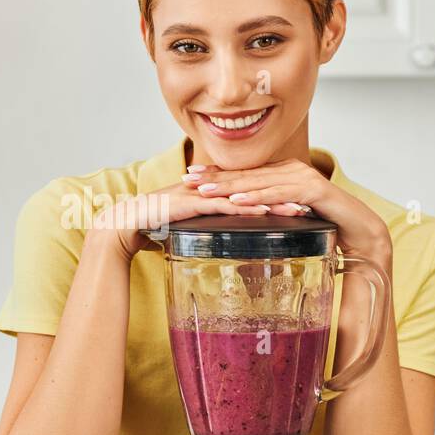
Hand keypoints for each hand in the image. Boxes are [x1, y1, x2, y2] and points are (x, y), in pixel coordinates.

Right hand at [89, 180, 292, 261]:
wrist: (123, 224)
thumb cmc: (151, 227)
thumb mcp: (187, 228)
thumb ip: (204, 231)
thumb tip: (217, 245)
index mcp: (209, 193)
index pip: (249, 190)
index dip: (274, 195)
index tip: (299, 202)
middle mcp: (208, 189)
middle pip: (253, 189)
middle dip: (283, 196)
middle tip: (311, 203)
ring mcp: (200, 194)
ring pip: (244, 195)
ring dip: (273, 202)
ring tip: (298, 210)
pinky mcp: (191, 203)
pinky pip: (224, 205)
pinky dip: (245, 208)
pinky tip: (265, 213)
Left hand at [181, 158, 391, 258]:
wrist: (360, 229)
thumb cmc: (325, 224)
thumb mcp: (290, 216)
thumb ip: (270, 212)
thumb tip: (244, 220)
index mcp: (283, 174)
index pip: (244, 173)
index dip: (217, 173)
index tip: (190, 175)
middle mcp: (290, 170)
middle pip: (246, 174)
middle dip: (214, 177)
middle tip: (187, 179)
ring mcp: (302, 178)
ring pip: (259, 182)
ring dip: (229, 187)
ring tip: (204, 191)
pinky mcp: (313, 190)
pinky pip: (279, 194)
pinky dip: (258, 198)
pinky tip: (238, 201)